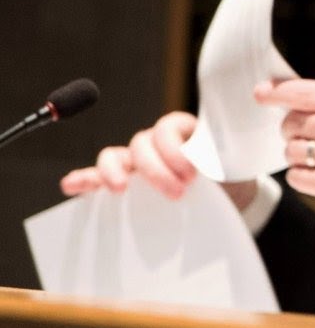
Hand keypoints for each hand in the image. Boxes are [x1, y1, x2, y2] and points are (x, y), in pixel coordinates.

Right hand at [59, 111, 258, 209]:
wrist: (229, 199)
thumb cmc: (227, 178)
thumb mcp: (227, 167)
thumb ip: (216, 163)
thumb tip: (209, 173)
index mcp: (181, 131)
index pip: (167, 128)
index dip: (175, 150)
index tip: (192, 174)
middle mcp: (155, 143)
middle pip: (141, 144)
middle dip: (155, 169)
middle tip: (177, 192)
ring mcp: (136, 162)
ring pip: (114, 156)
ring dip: (112, 170)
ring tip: (119, 189)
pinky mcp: (125, 183)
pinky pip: (98, 177)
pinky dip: (84, 179)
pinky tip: (72, 186)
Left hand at [255, 79, 314, 236]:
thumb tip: (293, 103)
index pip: (309, 92)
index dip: (279, 92)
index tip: (262, 93)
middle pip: (295, 122)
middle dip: (292, 132)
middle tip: (305, 140)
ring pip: (292, 151)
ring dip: (297, 158)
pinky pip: (298, 177)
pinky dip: (302, 178)